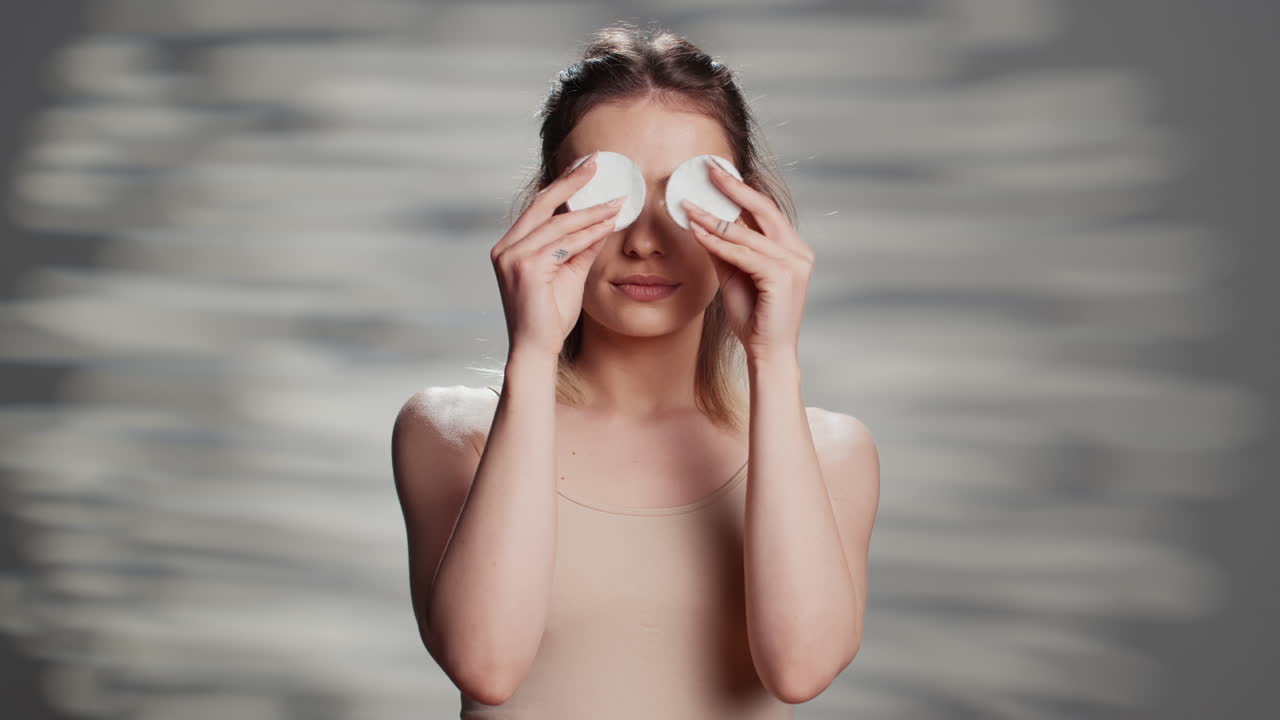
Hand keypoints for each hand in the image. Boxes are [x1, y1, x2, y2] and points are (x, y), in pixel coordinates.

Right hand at [490, 153, 623, 358]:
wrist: (536, 348)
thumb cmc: (549, 316)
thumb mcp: (569, 273)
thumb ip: (582, 247)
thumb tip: (602, 223)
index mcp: (511, 246)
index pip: (539, 207)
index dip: (562, 185)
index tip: (585, 168)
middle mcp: (506, 247)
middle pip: (543, 204)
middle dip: (572, 181)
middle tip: (597, 163)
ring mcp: (513, 256)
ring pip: (558, 225)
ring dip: (591, 212)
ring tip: (616, 202)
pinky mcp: (526, 267)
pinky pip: (564, 244)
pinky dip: (588, 233)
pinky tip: (607, 224)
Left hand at [680, 160, 813, 361]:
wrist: (767, 353)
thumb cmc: (754, 318)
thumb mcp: (734, 275)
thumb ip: (723, 249)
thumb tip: (701, 221)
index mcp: (791, 248)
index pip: (764, 211)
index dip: (740, 189)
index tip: (717, 172)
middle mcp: (798, 252)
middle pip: (763, 209)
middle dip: (733, 187)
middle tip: (708, 169)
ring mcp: (794, 264)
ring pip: (748, 233)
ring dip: (714, 218)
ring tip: (689, 205)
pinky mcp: (782, 278)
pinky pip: (743, 254)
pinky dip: (718, 243)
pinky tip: (697, 233)